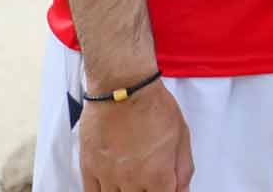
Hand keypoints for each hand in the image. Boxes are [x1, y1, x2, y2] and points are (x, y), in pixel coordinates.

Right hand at [77, 79, 193, 190]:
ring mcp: (108, 176)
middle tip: (149, 180)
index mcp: (157, 175)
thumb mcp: (182, 136)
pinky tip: (111, 187)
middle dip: (147, 191)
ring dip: (126, 191)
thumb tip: (183, 189)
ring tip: (132, 181)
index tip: (167, 187)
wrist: (123, 89)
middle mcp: (131, 181)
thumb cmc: (153, 106)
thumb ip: (183, 168)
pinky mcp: (89, 167)